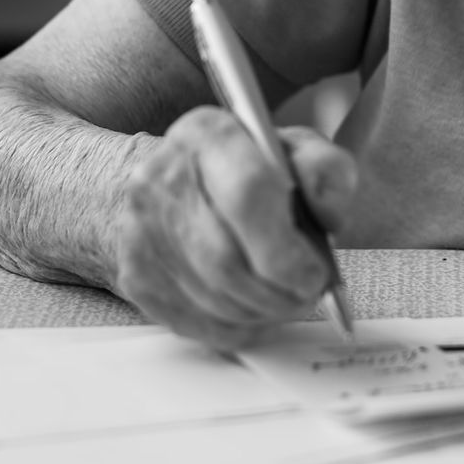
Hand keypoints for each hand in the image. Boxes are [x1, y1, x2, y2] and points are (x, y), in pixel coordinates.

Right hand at [110, 106, 357, 349]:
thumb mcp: (294, 152)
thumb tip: (327, 209)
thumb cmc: (244, 172)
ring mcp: (139, 231)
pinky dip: (236, 327)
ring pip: (213, 298)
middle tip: (307, 295)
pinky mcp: (136, 275)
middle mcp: (160, 178)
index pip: (248, 195)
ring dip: (262, 312)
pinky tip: (253, 310)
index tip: (315, 274)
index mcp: (207, 135)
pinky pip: (196, 322)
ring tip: (285, 301)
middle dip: (279, 293)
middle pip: (228, 260)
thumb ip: (325, 170)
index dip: (286, 250)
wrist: (168, 186)